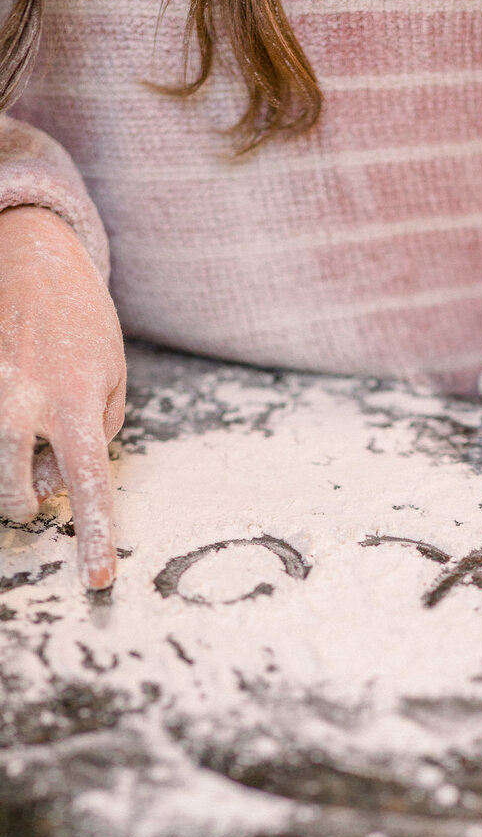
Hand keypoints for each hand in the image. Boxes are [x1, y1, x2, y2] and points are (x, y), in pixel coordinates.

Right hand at [0, 206, 124, 588]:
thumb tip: (62, 476)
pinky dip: (2, 445)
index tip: (96, 581)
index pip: (88, 485)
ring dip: (5, 478)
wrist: (30, 255)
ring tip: (23, 449)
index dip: (93, 537)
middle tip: (37, 485)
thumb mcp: (114, 375)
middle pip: (13, 490)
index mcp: (76, 400)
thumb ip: (98, 432)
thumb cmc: (83, 320)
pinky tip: (17, 419)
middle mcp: (24, 399)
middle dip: (25, 503)